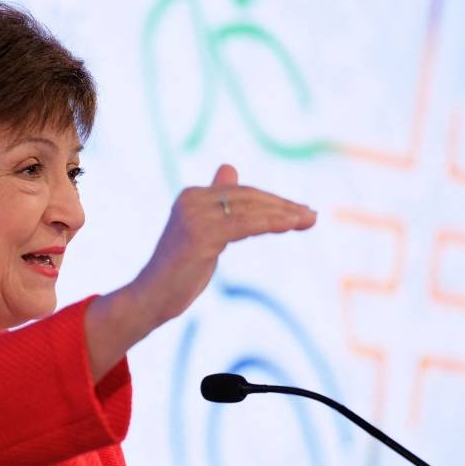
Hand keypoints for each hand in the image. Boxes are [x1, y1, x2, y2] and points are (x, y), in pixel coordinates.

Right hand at [130, 164, 315, 326]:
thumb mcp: (202, 230)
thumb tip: (229, 169)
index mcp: (191, 195)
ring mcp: (195, 215)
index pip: (241, 193)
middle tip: (312, 215)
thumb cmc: (179, 269)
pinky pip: (244, 225)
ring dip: (284, 215)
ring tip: (310, 220)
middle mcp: (191, 199)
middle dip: (283, 206)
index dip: (273, 201)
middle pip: (248, 198)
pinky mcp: (201, 234)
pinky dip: (271, 223)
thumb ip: (216, 202)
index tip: (300, 210)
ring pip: (250, 210)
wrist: (152, 296)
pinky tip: (292, 225)